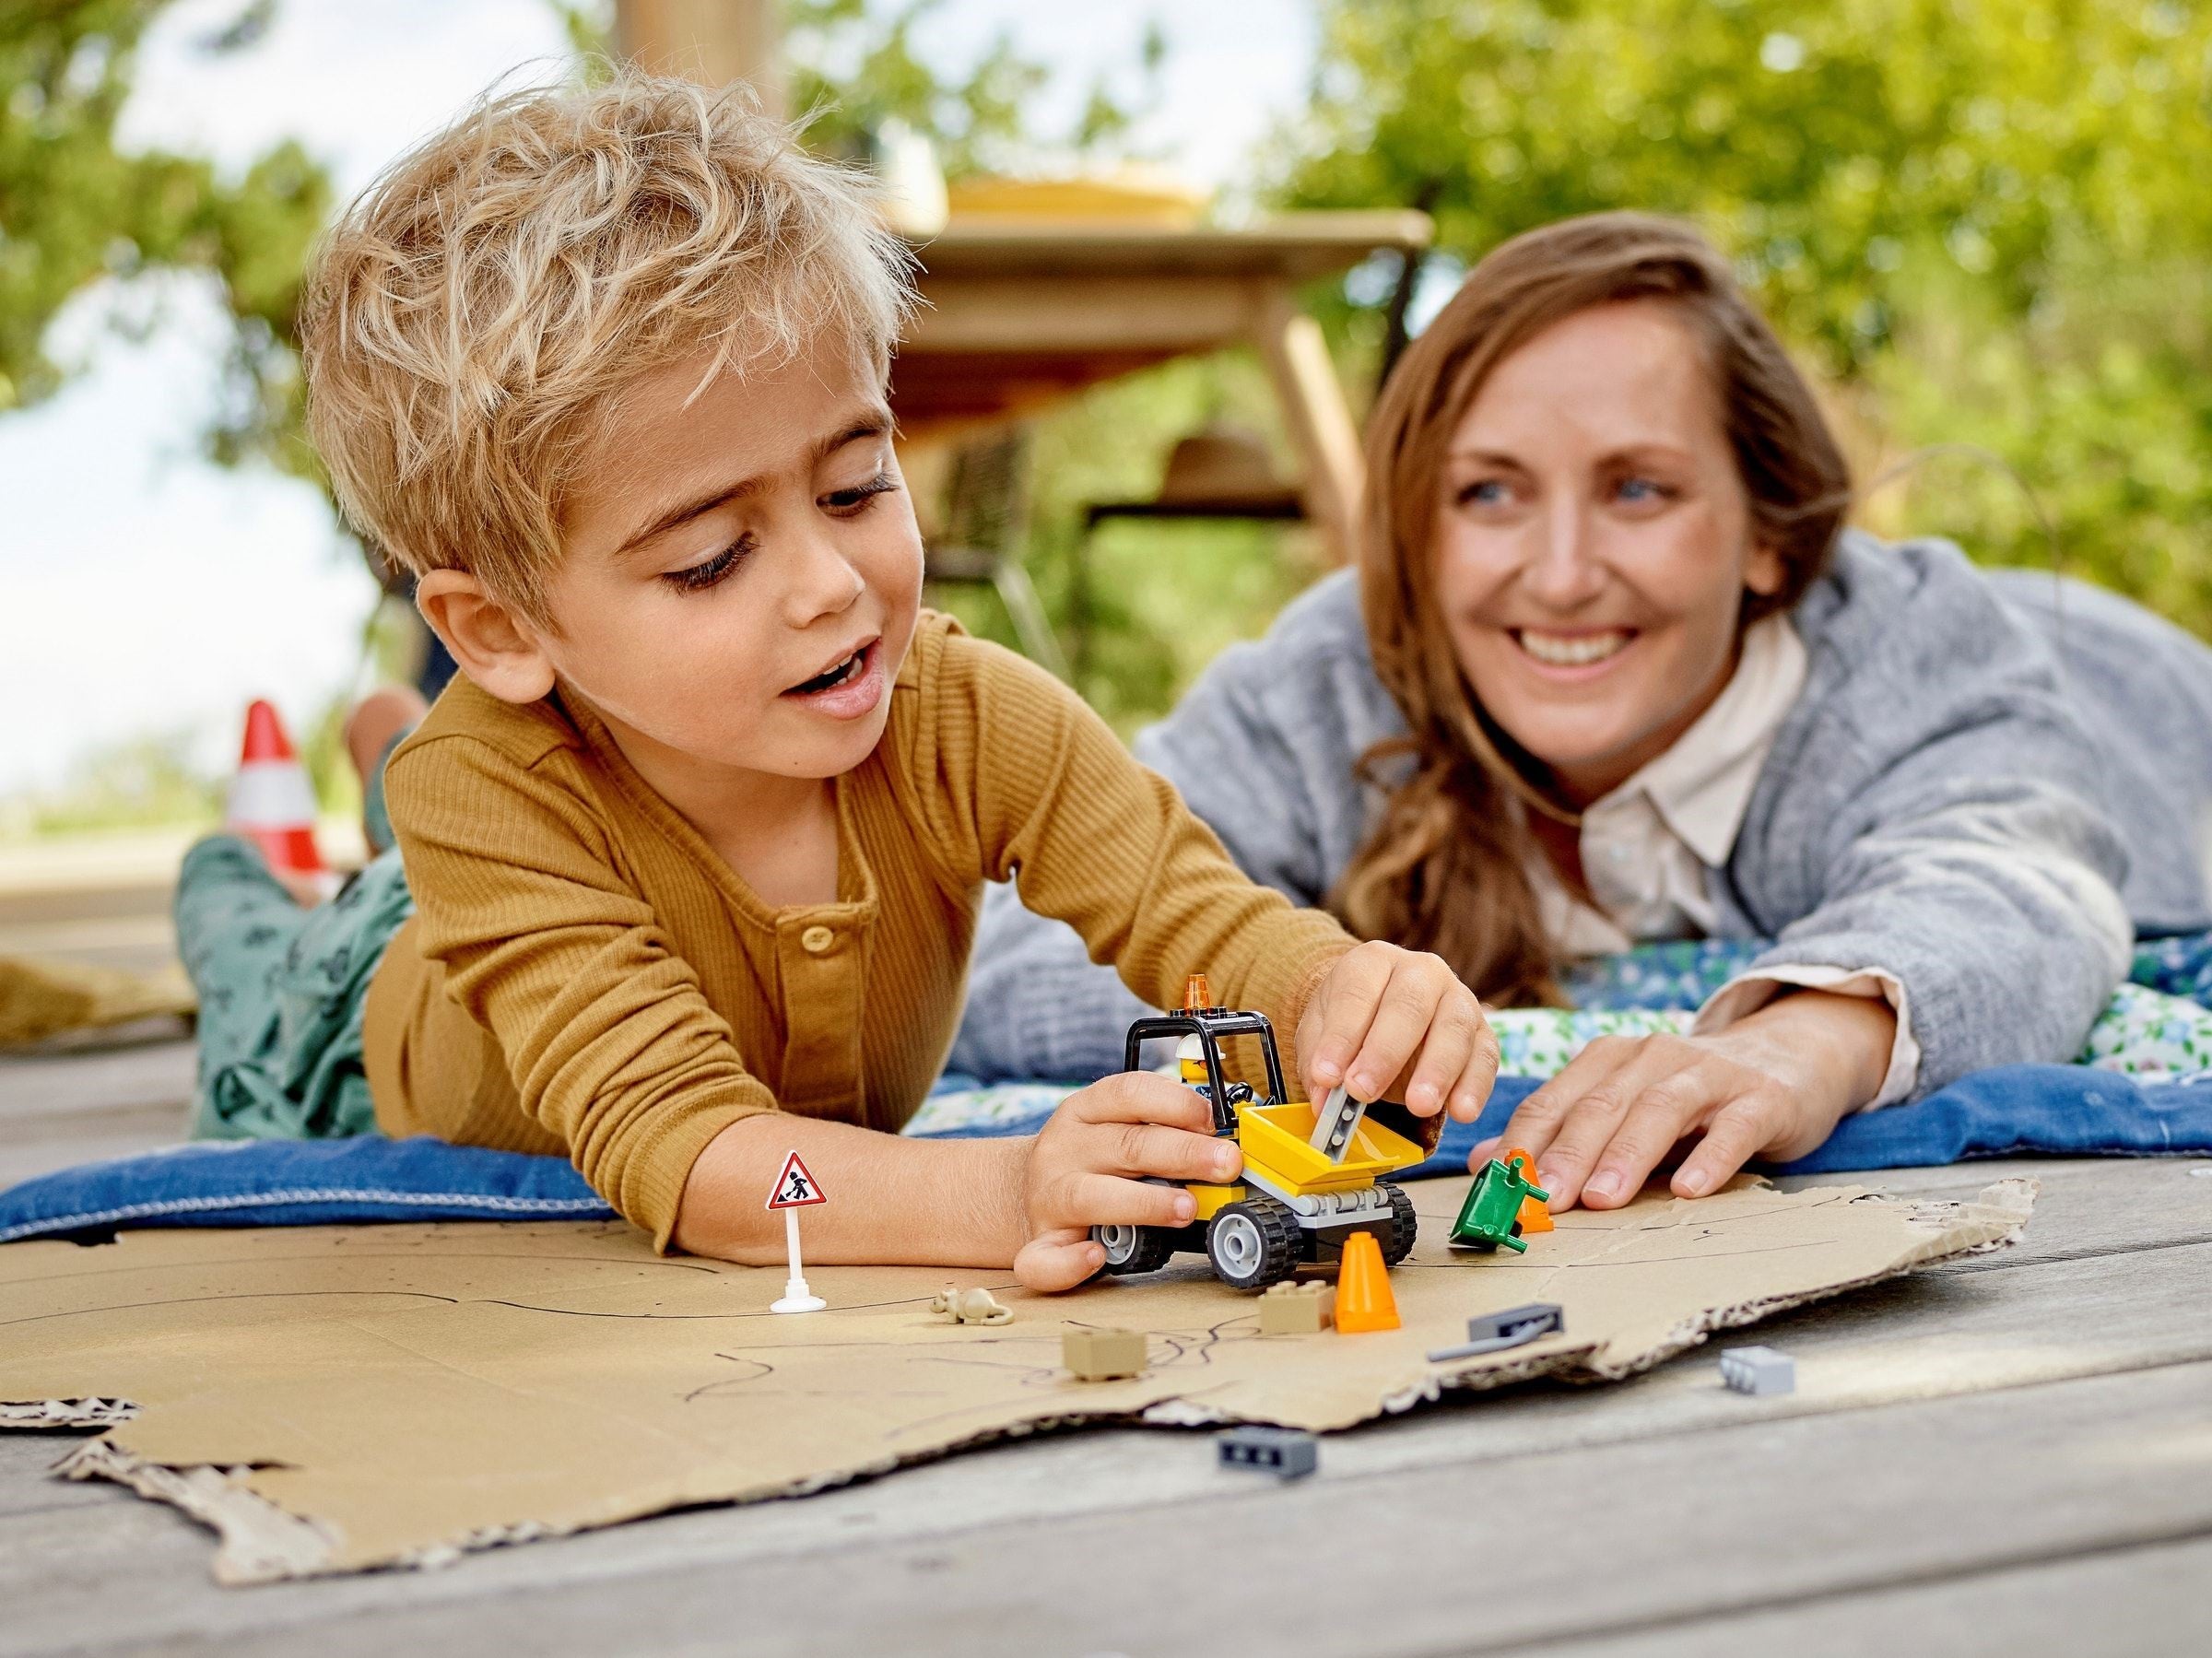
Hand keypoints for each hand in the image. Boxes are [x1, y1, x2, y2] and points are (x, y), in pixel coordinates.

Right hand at [1009, 1071, 1241, 1291]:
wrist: (1018, 1189)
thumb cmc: (1088, 1159)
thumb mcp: (1114, 1126)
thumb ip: (1160, 1128)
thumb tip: (1223, 1141)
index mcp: (1084, 1111)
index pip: (1128, 1093)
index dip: (1174, 1103)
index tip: (1212, 1120)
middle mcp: (1064, 1150)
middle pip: (1125, 1146)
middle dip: (1183, 1153)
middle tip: (1227, 1164)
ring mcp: (1048, 1198)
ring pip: (1089, 1197)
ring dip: (1143, 1203)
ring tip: (1186, 1209)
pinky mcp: (1041, 1243)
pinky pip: (1044, 1259)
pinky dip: (1068, 1263)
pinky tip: (1096, 1257)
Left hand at [1296, 940, 1497, 1121]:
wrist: (1384, 1020)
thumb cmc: (1352, 1023)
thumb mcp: (1320, 1034)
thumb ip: (1319, 1063)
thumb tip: (1324, 1101)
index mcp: (1373, 961)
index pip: (1357, 994)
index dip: (1340, 1036)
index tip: (1326, 1076)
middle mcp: (1421, 971)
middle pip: (1409, 1005)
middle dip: (1385, 1053)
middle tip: (1362, 1091)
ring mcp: (1458, 998)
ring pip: (1454, 1028)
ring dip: (1437, 1070)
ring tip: (1419, 1106)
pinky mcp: (1483, 1031)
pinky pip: (1485, 1056)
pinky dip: (1475, 1085)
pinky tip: (1461, 1111)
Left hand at [1473, 990, 1895, 1210]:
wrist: (1786, 1056)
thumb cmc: (1689, 1096)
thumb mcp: (1621, 1106)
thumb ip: (1558, 1132)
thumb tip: (1485, 1166)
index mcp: (1609, 1060)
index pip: (1554, 1101)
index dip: (1523, 1143)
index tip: (1498, 1187)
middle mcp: (1654, 1057)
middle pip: (1600, 1105)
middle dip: (1566, 1153)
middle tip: (1544, 1199)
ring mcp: (1709, 1075)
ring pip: (1659, 1110)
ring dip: (1625, 1154)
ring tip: (1601, 1197)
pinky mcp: (1761, 1098)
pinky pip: (1733, 1128)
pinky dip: (1710, 1158)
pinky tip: (1689, 1189)